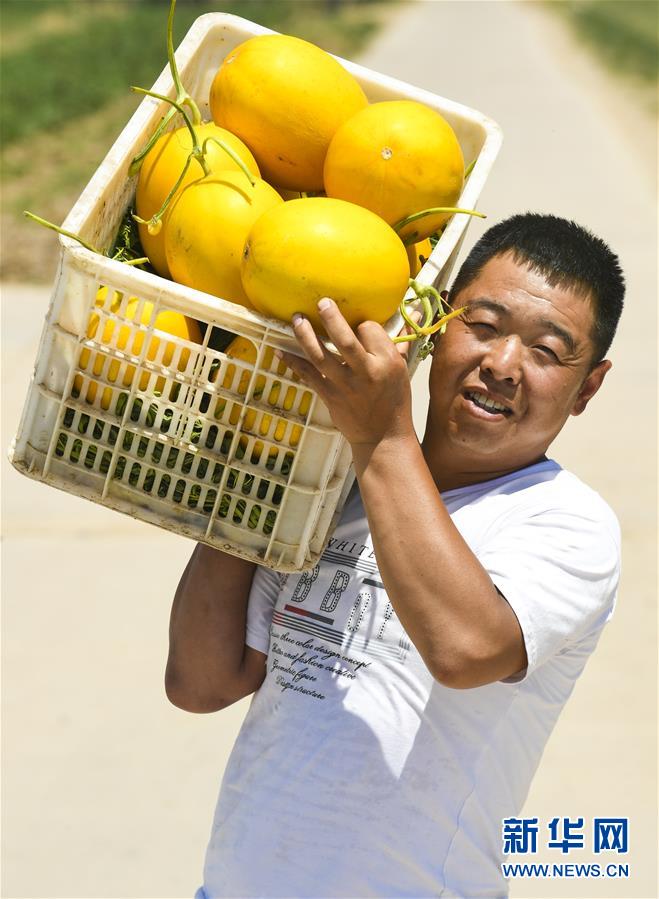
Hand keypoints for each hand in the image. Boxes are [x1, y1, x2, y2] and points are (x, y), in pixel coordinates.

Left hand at [275, 298, 417, 447]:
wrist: (383, 438)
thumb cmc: (394, 401)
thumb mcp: (403, 369)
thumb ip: (403, 339)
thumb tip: (418, 310)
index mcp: (387, 362)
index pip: (370, 330)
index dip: (363, 325)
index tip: (359, 326)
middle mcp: (366, 373)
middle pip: (345, 340)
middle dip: (331, 318)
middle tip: (321, 302)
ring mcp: (346, 386)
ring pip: (321, 356)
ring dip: (305, 336)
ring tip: (297, 319)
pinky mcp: (330, 397)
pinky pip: (308, 376)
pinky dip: (293, 362)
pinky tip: (280, 350)